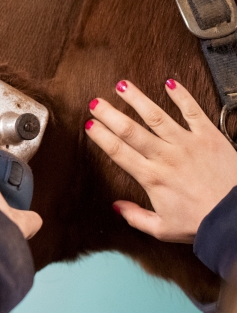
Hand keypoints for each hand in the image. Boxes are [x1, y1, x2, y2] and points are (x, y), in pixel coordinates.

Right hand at [86, 79, 236, 242]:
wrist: (234, 217)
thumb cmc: (201, 223)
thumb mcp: (162, 229)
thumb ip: (136, 217)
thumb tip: (116, 207)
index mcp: (151, 178)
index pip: (118, 152)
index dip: (101, 137)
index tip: (89, 125)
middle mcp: (165, 157)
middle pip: (131, 130)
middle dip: (110, 114)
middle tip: (95, 102)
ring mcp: (187, 144)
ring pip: (156, 116)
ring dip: (138, 99)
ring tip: (122, 85)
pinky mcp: (209, 137)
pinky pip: (193, 112)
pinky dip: (181, 96)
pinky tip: (169, 83)